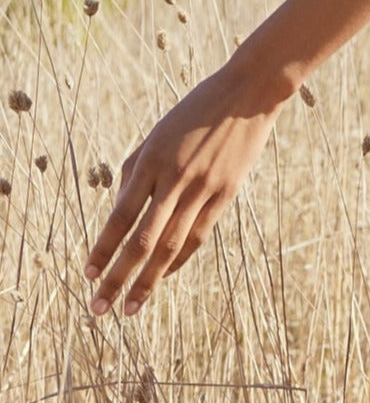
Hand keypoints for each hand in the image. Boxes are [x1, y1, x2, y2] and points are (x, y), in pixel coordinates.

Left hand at [83, 60, 281, 316]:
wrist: (248, 94)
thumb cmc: (196, 110)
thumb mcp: (157, 132)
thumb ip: (136, 169)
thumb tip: (121, 209)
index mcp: (152, 160)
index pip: (121, 216)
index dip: (103, 248)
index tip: (88, 274)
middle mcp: (176, 179)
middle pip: (143, 241)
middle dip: (119, 278)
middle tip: (101, 308)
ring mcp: (203, 189)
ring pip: (171, 246)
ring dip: (149, 280)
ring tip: (132, 306)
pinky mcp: (225, 194)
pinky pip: (197, 235)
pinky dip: (178, 259)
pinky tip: (164, 275)